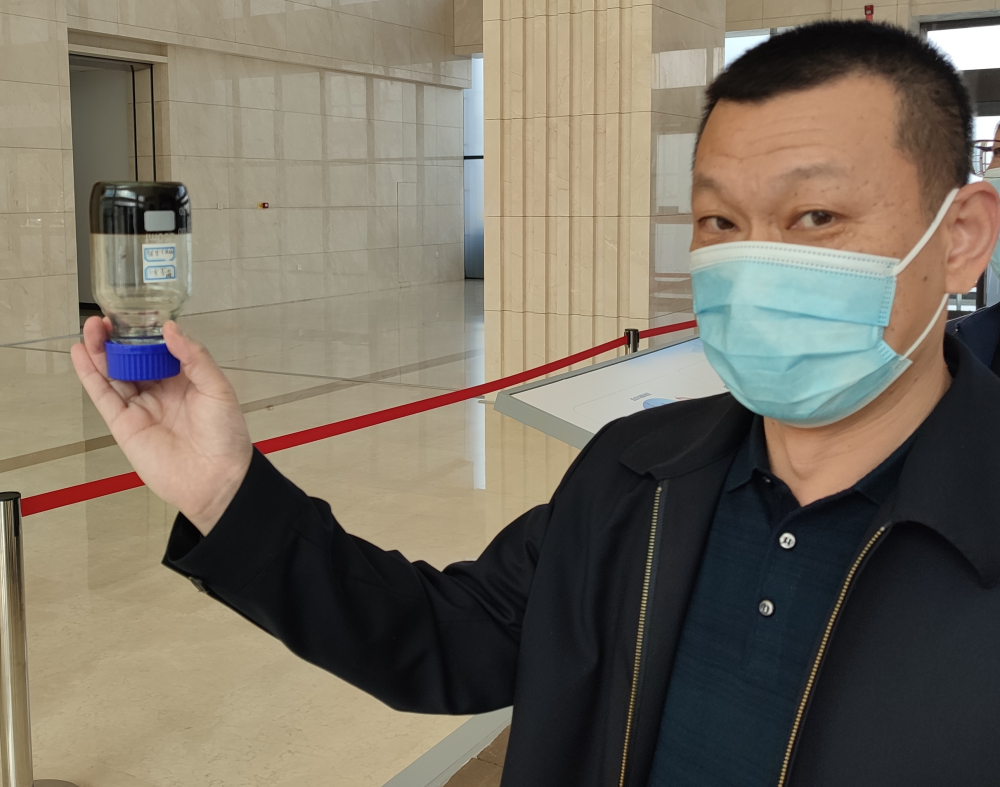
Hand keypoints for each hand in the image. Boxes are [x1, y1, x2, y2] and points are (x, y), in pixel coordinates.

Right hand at [71, 318, 251, 534]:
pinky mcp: (124, 425)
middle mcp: (161, 391)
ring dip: (100, 350)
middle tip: (107, 317)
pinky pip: (103, 396)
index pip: (160, 349)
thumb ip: (195, 357)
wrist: (217, 479)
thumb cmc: (226, 437)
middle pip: (132, 359)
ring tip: (92, 327)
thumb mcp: (218, 388)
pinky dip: (90, 375)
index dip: (146, 332)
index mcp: (186, 380)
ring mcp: (141, 407)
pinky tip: (81, 354)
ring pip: (114, 373)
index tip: (136, 311)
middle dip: (119, 337)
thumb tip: (171, 329)